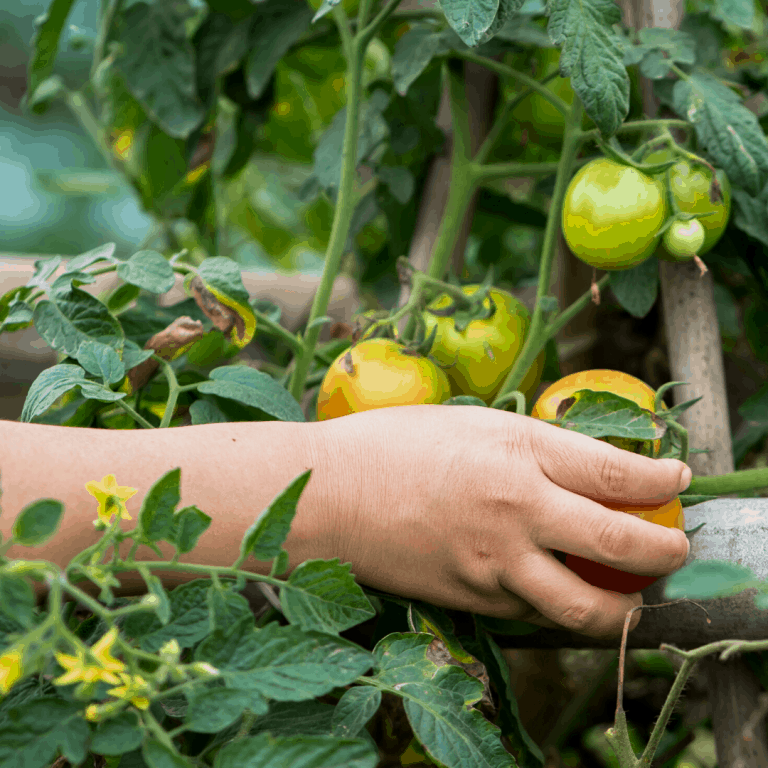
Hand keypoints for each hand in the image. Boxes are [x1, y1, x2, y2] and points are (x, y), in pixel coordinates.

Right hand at [309, 404, 690, 638]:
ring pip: (589, 608)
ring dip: (628, 607)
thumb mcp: (474, 423)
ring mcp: (495, 563)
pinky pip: (536, 613)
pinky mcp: (473, 599)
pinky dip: (561, 606)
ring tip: (634, 595)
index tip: (678, 480)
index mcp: (518, 453)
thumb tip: (589, 466)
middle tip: (677, 549)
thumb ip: (535, 447)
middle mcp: (517, 511)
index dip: (662, 480)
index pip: (617, 473)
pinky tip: (558, 589)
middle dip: (668, 553)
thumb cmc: (394, 444)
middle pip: (622, 546)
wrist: (329, 495)